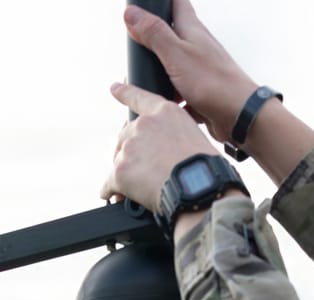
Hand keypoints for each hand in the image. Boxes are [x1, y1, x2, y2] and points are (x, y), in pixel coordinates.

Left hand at [101, 83, 222, 213]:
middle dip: (132, 153)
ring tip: (143, 187)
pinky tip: (115, 196)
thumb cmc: (204, 167)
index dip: (125, 92)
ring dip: (127, 174)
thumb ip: (173, 135)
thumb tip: (163, 152)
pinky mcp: (120, 170)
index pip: (139, 97)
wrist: (199, 187)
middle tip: (145, 170)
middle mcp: (144, 124)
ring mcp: (130, 147)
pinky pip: (109, 184)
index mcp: (165, 112)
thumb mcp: (194, 136)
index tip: (115, 88)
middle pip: (126, 137)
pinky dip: (111, 191)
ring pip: (120, 161)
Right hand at [122, 0, 259, 137]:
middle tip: (136, 42)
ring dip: (160, 70)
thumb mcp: (176, 53)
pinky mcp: (201, 92)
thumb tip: (131, 13)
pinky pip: (180, 92)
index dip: (162, 0)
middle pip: (173, 34)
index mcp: (192, 30)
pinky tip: (160, 105)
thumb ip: (154, 33)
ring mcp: (200, 69)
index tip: (149, 3)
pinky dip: (170, 97)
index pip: (177, 3)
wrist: (239, 116)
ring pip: (175, 65)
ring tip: (142, 78)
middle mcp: (198, 46)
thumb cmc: (212, 82)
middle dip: (154, 37)